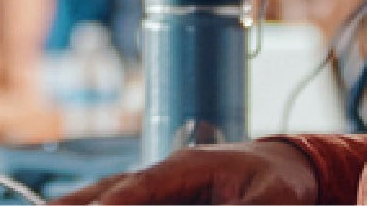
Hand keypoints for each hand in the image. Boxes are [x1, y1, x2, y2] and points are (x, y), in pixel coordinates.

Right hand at [59, 141, 321, 204]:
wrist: (289, 166)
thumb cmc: (281, 180)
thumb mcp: (270, 201)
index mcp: (190, 164)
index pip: (145, 184)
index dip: (119, 200)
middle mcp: (167, 171)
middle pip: (113, 188)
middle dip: (79, 202)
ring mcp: (162, 184)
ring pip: (109, 194)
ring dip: (77, 204)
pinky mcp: (162, 198)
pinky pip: (121, 201)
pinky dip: (96, 204)